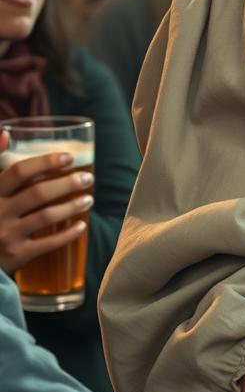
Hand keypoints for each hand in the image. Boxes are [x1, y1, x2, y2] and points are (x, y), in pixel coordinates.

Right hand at [0, 129, 93, 274]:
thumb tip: (6, 134)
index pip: (18, 172)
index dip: (45, 162)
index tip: (69, 156)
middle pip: (38, 193)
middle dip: (67, 183)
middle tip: (88, 178)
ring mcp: (5, 237)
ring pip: (46, 216)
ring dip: (72, 206)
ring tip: (89, 199)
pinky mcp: (15, 257)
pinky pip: (47, 244)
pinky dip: (68, 234)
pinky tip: (81, 225)